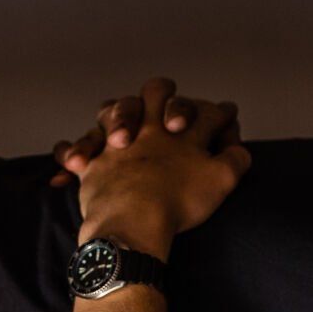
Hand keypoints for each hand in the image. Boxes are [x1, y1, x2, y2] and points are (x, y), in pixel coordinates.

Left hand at [49, 88, 225, 185]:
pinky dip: (77, 151)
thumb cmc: (178, 201)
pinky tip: (72, 161)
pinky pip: (78, 149)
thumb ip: (236, 159)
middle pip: (157, 90)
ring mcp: (117, 141)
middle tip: (169, 113)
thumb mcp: (221, 180)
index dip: (220, 113)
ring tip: (122, 134)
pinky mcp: (92, 162)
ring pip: (112, 108)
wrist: (134, 221)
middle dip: (165, 94)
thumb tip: (240, 150)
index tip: (226, 115)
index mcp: (182, 130)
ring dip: (117, 114)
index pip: (206, 110)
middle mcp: (149, 126)